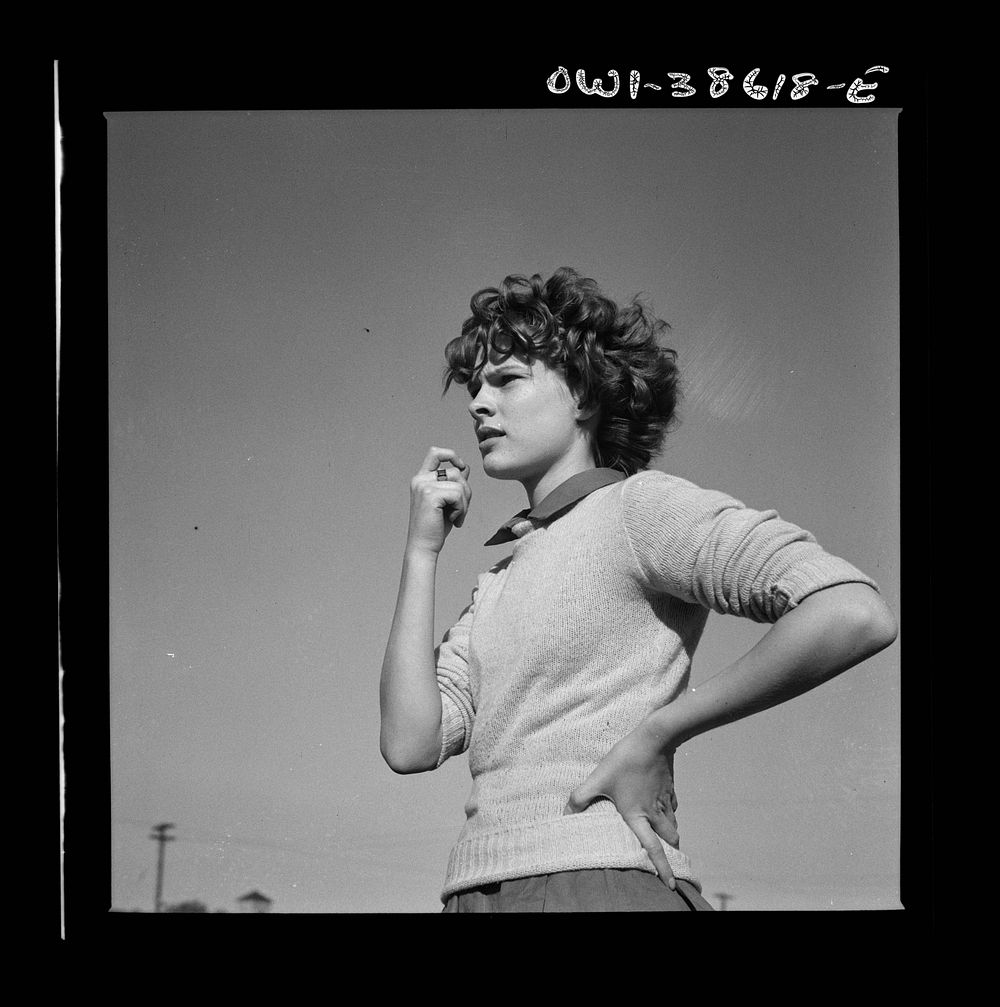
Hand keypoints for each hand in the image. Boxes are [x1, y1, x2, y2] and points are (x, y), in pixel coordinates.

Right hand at [406, 446, 471, 554]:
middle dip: (466, 490)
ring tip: (457, 517)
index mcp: (421, 479)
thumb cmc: (435, 527)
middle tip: (461, 510)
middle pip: (455, 471)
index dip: (451, 455)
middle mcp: (420, 479)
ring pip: (459, 482)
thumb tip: (465, 468)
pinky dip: (462, 509)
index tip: (461, 467)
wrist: (423, 546)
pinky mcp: (430, 495)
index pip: (435, 453)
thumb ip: (453, 484)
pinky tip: (454, 520)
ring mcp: (424, 486)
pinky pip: (458, 494)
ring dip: (465, 502)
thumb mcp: (447, 502)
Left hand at [563, 722, 679, 888]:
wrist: (654, 738)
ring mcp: (665, 799)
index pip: (653, 848)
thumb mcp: (598, 778)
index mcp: (638, 816)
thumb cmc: (625, 760)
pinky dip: (669, 812)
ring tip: (664, 836)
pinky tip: (661, 807)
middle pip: (670, 839)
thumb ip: (580, 797)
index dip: (663, 868)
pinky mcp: (670, 787)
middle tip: (667, 856)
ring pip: (673, 824)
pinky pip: (673, 806)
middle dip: (670, 850)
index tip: (670, 885)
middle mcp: (655, 812)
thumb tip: (566, 814)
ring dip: (670, 832)